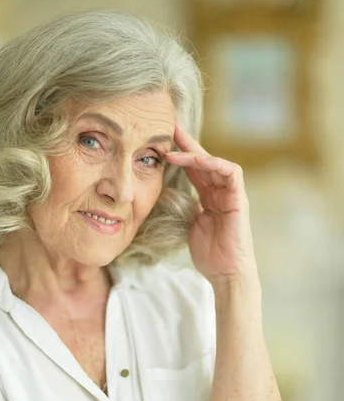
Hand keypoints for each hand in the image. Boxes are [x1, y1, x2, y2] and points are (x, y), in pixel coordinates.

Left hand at [165, 124, 257, 284]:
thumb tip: (164, 193)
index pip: (193, 169)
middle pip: (203, 160)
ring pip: (215, 162)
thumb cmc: (209, 253)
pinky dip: (215, 163)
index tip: (161, 142)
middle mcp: (220, 191)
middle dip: (186, 143)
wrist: (226, 272)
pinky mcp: (239, 198)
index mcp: (208, 196)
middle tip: (169, 127)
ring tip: (174, 149)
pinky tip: (197, 160)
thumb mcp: (189, 224)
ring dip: (195, 153)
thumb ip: (182, 206)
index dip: (179, 154)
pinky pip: (230, 173)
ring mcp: (231, 193)